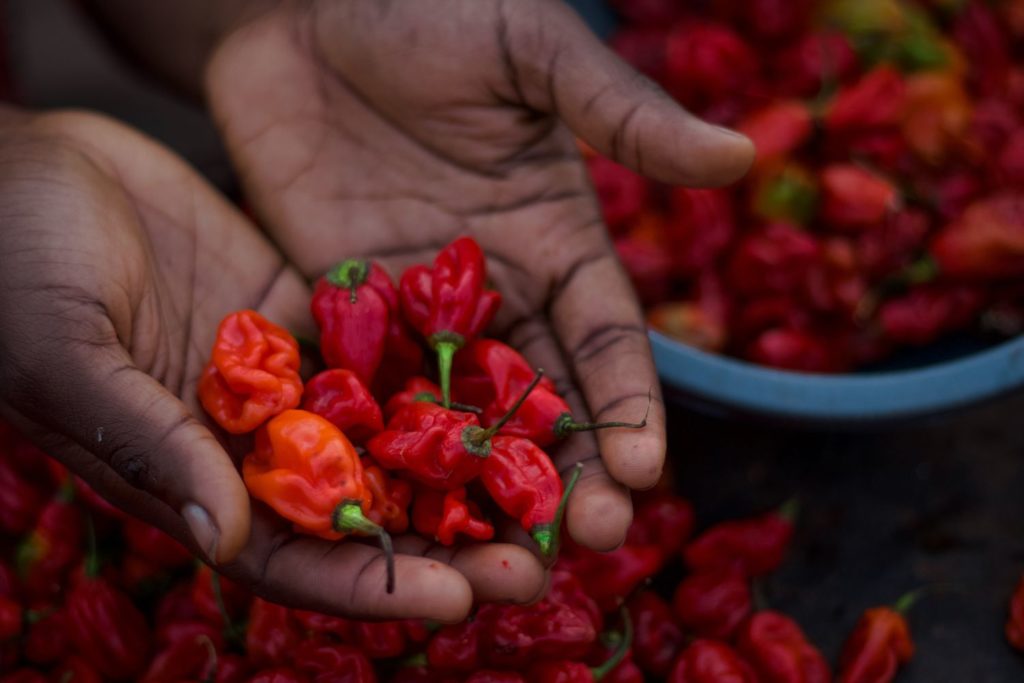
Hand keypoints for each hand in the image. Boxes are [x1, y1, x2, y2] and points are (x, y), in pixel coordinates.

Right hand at [0, 109, 544, 619]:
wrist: (29, 168)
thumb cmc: (13, 266)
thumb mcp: (67, 356)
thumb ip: (148, 446)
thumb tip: (225, 541)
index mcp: (187, 476)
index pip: (291, 556)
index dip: (373, 586)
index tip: (459, 601)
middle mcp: (248, 438)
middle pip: (362, 508)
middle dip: (447, 538)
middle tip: (538, 555)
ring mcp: (282, 374)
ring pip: (386, 434)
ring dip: (463, 464)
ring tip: (550, 481)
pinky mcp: (301, 311)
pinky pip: (383, 345)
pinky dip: (438, 368)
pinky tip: (511, 378)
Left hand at [206, 0, 753, 549]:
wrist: (306, 5)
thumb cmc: (433, 10)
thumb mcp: (533, 52)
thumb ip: (620, 113)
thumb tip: (738, 157)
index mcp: (557, 237)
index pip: (606, 336)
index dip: (630, 402)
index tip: (648, 468)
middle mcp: (495, 289)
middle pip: (542, 397)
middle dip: (569, 470)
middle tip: (588, 542)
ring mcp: (415, 307)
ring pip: (459, 412)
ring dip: (483, 484)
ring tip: (500, 554)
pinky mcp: (339, 307)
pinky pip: (364, 385)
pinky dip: (381, 444)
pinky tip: (392, 500)